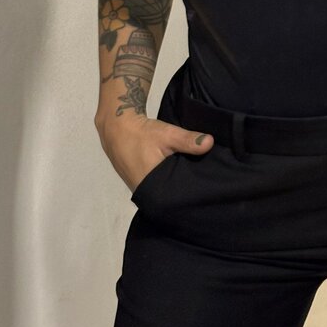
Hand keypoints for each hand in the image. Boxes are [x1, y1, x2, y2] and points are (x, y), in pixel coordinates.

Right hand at [96, 114, 213, 193]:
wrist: (117, 127)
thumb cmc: (141, 133)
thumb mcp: (167, 134)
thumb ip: (188, 140)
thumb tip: (210, 143)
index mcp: (151, 187)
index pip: (176, 198)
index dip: (191, 195)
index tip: (207, 190)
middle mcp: (143, 193)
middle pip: (170, 197)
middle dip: (184, 191)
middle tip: (204, 186)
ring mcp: (139, 189)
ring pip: (162, 192)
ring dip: (174, 186)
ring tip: (194, 182)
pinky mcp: (137, 183)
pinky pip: (155, 187)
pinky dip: (165, 182)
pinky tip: (177, 176)